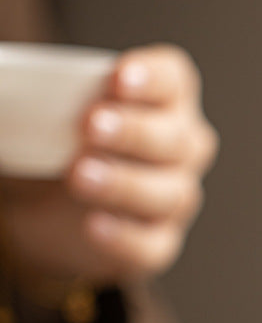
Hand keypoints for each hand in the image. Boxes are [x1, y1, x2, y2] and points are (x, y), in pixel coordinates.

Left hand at [0, 44, 217, 286]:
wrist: (50, 206)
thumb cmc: (60, 141)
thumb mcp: (50, 106)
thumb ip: (44, 89)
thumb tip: (6, 80)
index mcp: (165, 101)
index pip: (175, 81)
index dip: (154, 79)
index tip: (118, 77)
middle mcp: (182, 150)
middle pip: (175, 140)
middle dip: (136, 133)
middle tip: (91, 126)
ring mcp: (174, 198)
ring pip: (168, 194)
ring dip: (125, 184)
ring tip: (80, 175)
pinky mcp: (158, 242)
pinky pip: (151, 244)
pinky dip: (124, 236)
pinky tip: (94, 226)